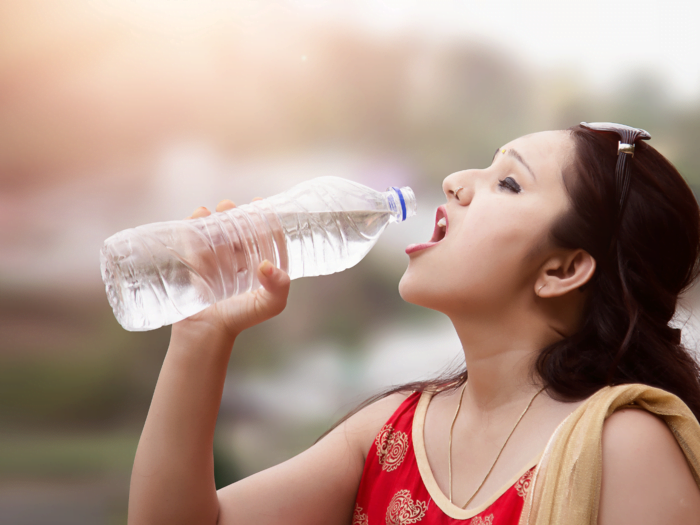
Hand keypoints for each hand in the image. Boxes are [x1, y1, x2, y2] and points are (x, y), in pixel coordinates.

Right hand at [174, 199, 290, 340]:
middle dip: (234, 212)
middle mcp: (238, 256)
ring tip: (212, 212)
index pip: (262, 233)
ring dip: (214, 215)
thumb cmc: (241, 318)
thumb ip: (279, 288)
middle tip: (229, 206)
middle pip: (237, 226)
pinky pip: (193, 237)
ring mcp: (216, 257)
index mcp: (259, 260)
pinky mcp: (194, 260)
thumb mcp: (269, 305)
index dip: (262, 216)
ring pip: (216, 229)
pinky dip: (193, 223)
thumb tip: (267, 266)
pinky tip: (197, 216)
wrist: (207, 331)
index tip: (258, 204)